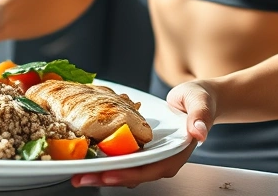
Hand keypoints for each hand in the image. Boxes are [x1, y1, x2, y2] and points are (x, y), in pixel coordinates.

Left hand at [71, 79, 216, 188]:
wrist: (196, 99)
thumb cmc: (200, 101)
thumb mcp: (201, 104)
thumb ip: (201, 118)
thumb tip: (199, 132)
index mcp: (174, 155)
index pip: (148, 170)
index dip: (126, 174)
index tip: (106, 175)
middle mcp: (159, 159)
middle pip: (129, 174)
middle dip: (104, 177)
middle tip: (79, 178)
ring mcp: (148, 155)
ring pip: (122, 168)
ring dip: (100, 170)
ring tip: (76, 171)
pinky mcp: (139, 148)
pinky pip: (120, 156)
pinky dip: (103, 157)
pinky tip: (85, 154)